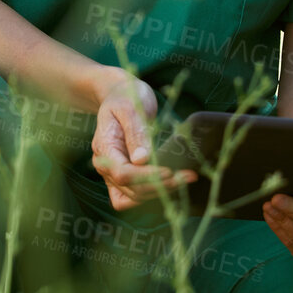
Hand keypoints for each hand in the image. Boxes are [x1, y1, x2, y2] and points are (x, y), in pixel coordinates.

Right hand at [90, 73, 196, 210]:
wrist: (119, 96)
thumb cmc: (126, 97)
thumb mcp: (130, 107)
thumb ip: (136, 132)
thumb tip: (142, 159)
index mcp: (104, 147)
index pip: (123, 172)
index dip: (147, 176)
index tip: (170, 171)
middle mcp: (105, 165)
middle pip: (131, 188)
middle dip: (161, 185)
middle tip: (188, 176)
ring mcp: (112, 174)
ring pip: (134, 196)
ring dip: (160, 192)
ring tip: (185, 178)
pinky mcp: (123, 177)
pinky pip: (132, 197)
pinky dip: (149, 196)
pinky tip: (169, 186)